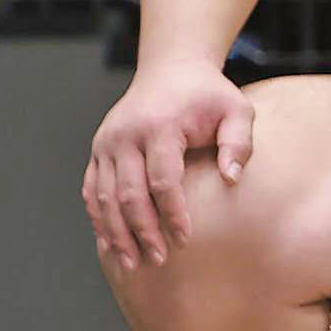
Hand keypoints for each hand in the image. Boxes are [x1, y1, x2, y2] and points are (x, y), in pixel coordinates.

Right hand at [84, 65, 257, 268]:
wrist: (171, 69)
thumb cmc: (209, 94)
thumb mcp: (236, 109)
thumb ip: (239, 142)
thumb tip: (231, 178)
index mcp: (159, 126)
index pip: (163, 179)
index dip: (172, 213)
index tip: (185, 240)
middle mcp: (125, 135)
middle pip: (128, 193)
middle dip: (142, 231)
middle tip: (157, 259)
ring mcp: (106, 143)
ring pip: (102, 197)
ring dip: (116, 232)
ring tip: (131, 262)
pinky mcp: (98, 150)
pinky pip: (91, 190)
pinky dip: (99, 218)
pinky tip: (111, 242)